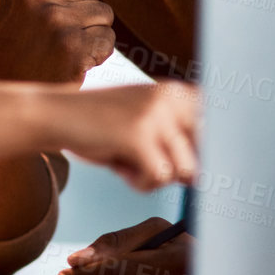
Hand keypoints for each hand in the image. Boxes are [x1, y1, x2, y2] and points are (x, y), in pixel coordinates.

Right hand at [0, 0, 114, 82]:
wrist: (8, 89)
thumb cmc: (8, 34)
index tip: (39, 11)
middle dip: (79, 12)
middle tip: (50, 34)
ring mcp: (50, 19)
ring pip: (103, 12)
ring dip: (89, 34)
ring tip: (60, 48)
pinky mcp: (71, 46)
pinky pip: (108, 39)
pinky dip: (96, 55)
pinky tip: (70, 63)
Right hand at [54, 82, 199, 191]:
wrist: (55, 114)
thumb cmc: (99, 124)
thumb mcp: (144, 119)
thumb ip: (176, 137)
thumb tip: (208, 176)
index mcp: (177, 91)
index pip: (219, 130)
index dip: (208, 154)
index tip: (191, 166)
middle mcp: (172, 98)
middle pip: (207, 154)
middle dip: (182, 168)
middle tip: (150, 165)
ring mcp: (156, 116)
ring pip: (186, 170)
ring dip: (158, 177)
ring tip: (131, 165)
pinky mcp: (138, 136)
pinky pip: (158, 177)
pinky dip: (140, 183)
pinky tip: (121, 169)